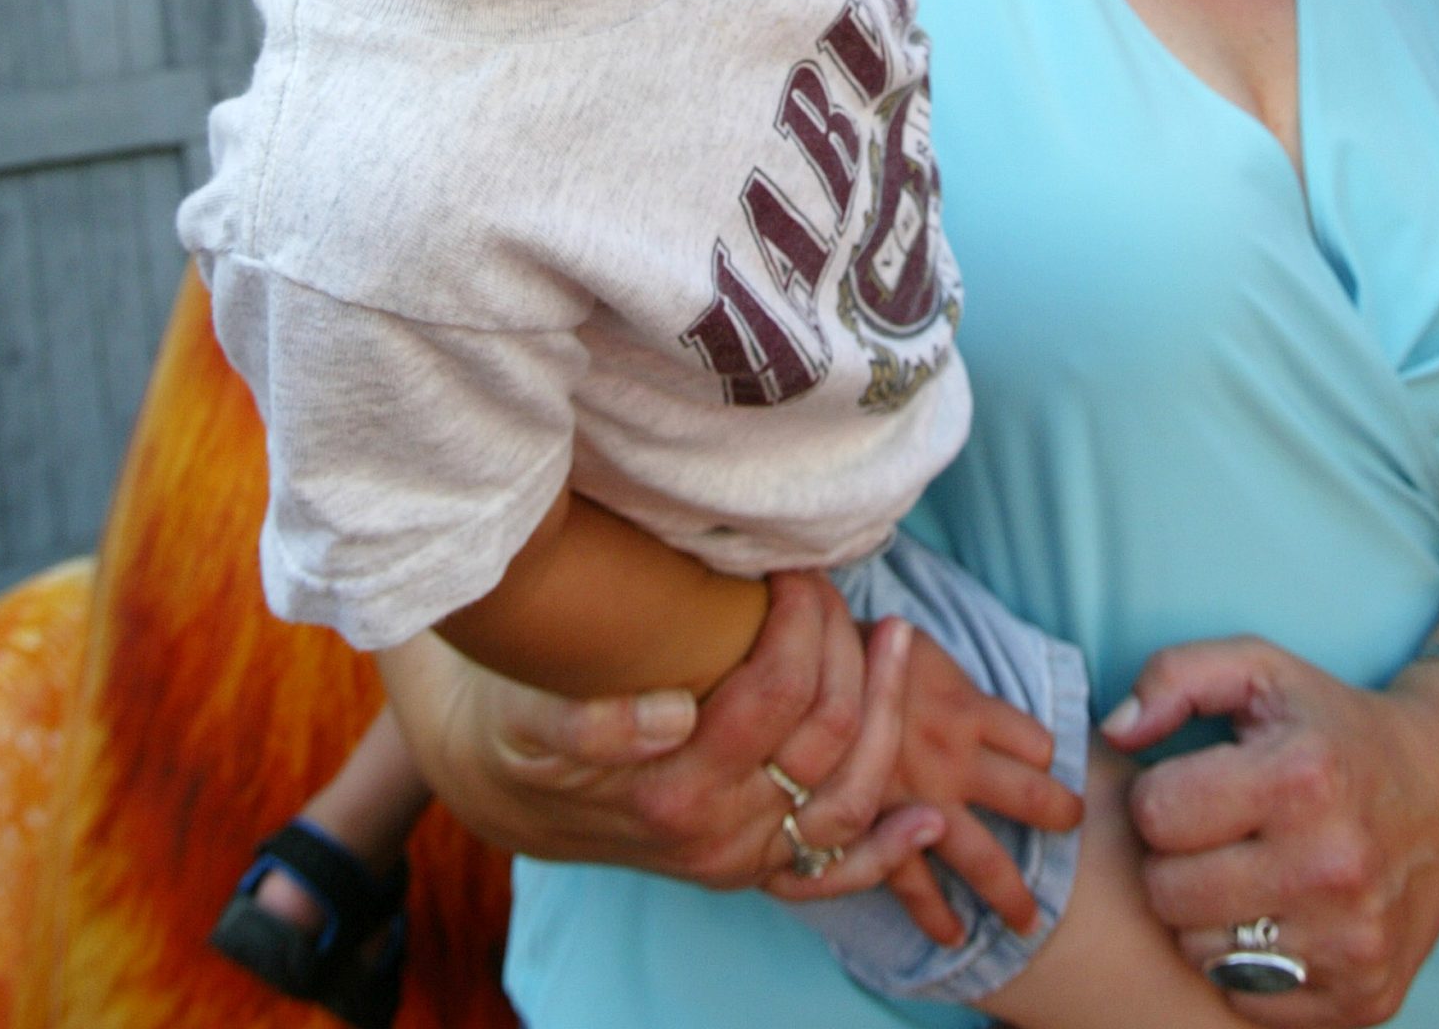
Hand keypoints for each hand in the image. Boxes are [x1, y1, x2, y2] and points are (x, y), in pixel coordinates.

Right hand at [377, 570, 943, 889]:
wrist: (507, 790)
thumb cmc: (524, 723)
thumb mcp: (532, 716)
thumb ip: (591, 725)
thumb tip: (670, 714)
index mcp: (668, 790)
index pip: (776, 696)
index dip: (801, 622)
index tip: (792, 565)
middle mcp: (716, 833)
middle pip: (825, 736)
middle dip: (846, 648)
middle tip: (834, 585)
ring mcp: (742, 856)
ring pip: (850, 796)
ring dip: (888, 717)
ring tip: (899, 637)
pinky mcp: (754, 868)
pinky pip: (835, 873)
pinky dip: (890, 850)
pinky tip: (931, 816)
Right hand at [790, 627, 1078, 947]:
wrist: (797, 674)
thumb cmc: (853, 649)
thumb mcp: (912, 644)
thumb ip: (944, 676)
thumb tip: (965, 690)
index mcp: (967, 707)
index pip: (1035, 741)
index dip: (1043, 751)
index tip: (1045, 760)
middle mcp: (956, 759)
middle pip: (1032, 799)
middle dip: (1058, 816)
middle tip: (1073, 826)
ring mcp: (921, 801)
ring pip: (984, 858)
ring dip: (1011, 892)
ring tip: (1027, 918)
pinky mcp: (882, 830)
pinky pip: (916, 884)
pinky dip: (935, 914)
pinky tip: (952, 935)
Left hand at [1105, 637, 1438, 1026]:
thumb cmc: (1332, 727)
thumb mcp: (1259, 669)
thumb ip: (1173, 676)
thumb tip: (1115, 732)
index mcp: (1302, 778)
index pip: (1157, 814)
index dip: (1160, 795)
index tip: (1196, 785)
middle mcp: (1334, 868)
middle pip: (1169, 894)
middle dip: (1175, 859)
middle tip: (1215, 835)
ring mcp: (1353, 943)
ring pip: (1200, 954)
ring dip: (1206, 915)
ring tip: (1244, 872)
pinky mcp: (1362, 1001)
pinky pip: (1247, 1001)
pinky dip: (1248, 964)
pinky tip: (1278, 915)